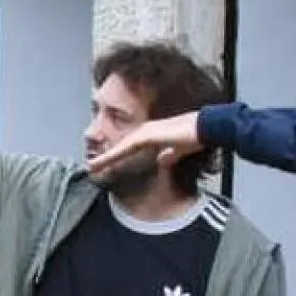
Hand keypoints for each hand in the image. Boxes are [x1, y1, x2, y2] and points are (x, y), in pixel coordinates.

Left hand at [86, 111, 207, 184]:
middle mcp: (144, 130)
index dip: (115, 156)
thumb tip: (162, 160)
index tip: (102, 165)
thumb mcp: (178, 150)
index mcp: (150, 134)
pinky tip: (103, 162)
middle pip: (119, 146)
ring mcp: (145, 131)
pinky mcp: (148, 135)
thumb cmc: (194, 137)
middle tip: (90, 167)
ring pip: (119, 147)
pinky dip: (114, 155)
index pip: (127, 147)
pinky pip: (126, 147)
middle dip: (105, 157)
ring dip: (105, 158)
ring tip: (91, 167)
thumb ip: (169, 154)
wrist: (205, 128)